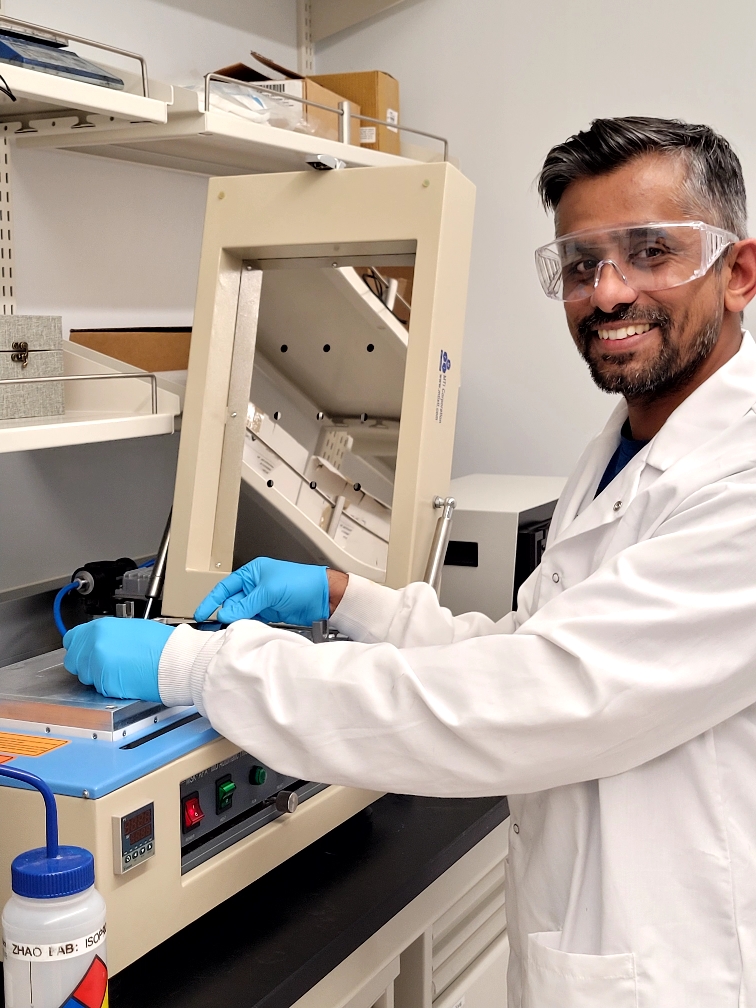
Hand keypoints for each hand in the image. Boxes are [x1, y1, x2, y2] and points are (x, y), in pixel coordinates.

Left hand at [63, 618, 173, 700]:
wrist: (174, 660)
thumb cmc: (161, 644)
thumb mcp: (130, 627)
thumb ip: (108, 634)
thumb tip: (99, 640)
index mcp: (99, 628)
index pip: (71, 640)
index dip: (80, 647)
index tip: (86, 650)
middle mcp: (94, 646)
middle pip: (74, 661)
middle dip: (86, 663)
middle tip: (105, 663)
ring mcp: (97, 667)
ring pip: (86, 676)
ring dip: (97, 676)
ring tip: (120, 670)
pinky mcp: (105, 685)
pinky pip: (99, 688)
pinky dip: (109, 686)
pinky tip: (125, 679)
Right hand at [194, 557, 328, 625]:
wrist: (324, 597)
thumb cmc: (303, 582)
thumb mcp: (270, 590)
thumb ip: (246, 603)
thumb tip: (227, 613)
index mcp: (253, 573)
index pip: (225, 586)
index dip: (211, 600)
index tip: (200, 612)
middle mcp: (256, 586)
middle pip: (232, 602)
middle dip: (226, 613)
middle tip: (220, 625)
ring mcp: (263, 600)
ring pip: (241, 613)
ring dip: (237, 621)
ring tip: (234, 629)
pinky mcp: (270, 613)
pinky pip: (252, 620)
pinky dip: (248, 626)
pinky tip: (247, 630)